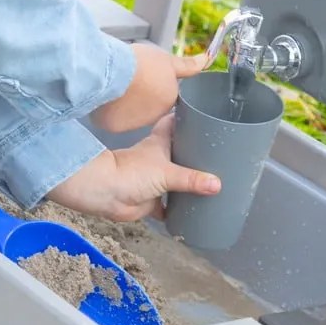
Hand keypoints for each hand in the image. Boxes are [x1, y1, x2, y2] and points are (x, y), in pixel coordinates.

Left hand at [45, 115, 219, 220]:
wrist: (106, 193)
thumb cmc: (133, 172)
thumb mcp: (167, 172)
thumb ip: (192, 179)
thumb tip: (217, 184)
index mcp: (161, 142)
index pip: (175, 121)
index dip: (187, 116)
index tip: (205, 113)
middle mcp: (159, 158)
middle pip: (179, 150)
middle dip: (194, 152)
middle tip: (219, 152)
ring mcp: (155, 178)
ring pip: (176, 178)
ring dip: (189, 181)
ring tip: (214, 182)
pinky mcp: (152, 200)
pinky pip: (169, 205)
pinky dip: (179, 209)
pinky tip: (195, 212)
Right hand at [92, 42, 206, 133]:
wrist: (114, 72)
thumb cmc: (141, 64)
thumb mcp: (167, 61)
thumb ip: (187, 65)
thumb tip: (206, 60)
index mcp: (168, 100)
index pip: (163, 97)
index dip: (155, 87)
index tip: (147, 79)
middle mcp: (153, 116)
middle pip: (146, 106)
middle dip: (140, 96)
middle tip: (131, 80)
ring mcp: (133, 123)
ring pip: (128, 114)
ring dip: (125, 104)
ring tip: (119, 87)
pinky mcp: (115, 126)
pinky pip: (113, 119)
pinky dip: (109, 111)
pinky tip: (107, 97)